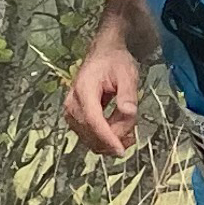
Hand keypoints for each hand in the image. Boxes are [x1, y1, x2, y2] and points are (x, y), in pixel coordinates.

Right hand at [63, 36, 144, 156]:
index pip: (93, 120)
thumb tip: (128, 113)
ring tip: (128, 131)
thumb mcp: (128, 74)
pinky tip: (118, 132)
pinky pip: (88, 135)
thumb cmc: (115, 61)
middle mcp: (72, 102)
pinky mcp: (74, 117)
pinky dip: (104, 138)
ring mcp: (71, 111)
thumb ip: (128, 95)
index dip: (107, 138)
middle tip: (132, 136)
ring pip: (89, 138)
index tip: (120, 150)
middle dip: (112, 140)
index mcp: (84, 89)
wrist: (103, 54)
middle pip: (90, 133)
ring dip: (109, 141)